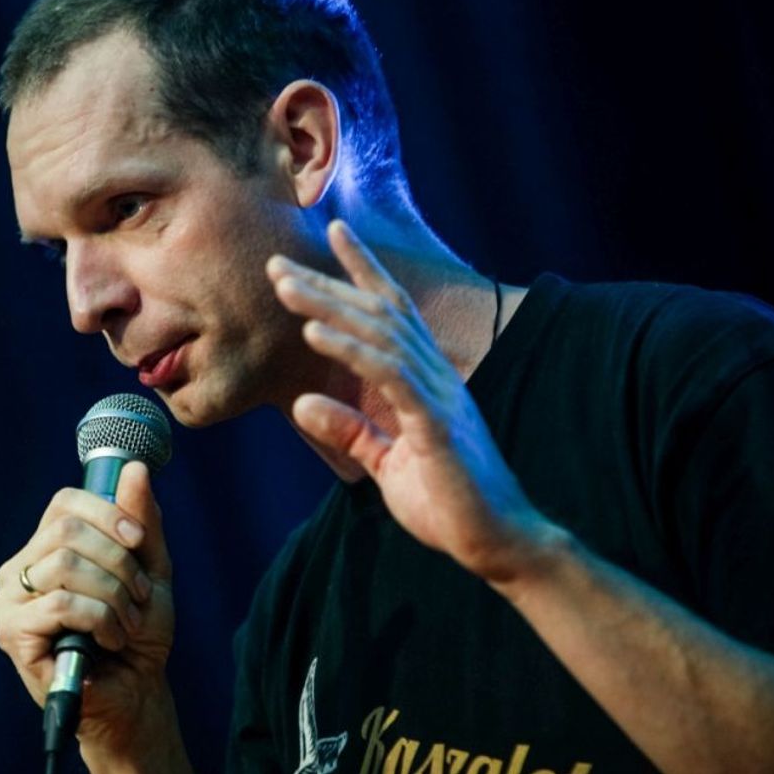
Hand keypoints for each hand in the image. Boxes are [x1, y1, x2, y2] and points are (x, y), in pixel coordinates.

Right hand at [0, 462, 177, 757]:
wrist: (136, 692)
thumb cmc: (137, 632)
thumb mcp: (149, 568)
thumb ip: (141, 520)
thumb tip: (133, 467)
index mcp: (44, 548)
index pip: (65, 502)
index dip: (108, 514)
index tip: (138, 541)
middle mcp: (19, 570)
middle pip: (67, 531)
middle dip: (117, 561)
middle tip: (137, 596)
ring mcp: (9, 602)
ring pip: (65, 565)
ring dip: (113, 595)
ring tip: (126, 624)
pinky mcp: (11, 633)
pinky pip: (61, 604)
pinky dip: (101, 620)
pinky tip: (110, 642)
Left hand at [267, 219, 554, 582]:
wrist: (496, 543)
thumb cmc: (447, 502)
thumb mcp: (385, 461)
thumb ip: (350, 430)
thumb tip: (303, 402)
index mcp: (425, 380)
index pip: (392, 311)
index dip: (362, 269)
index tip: (333, 230)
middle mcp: (434, 375)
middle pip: (378, 312)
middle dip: (326, 284)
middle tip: (277, 263)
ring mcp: (438, 396)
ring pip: (379, 333)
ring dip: (329, 306)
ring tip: (286, 286)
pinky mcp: (435, 424)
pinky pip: (388, 375)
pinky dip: (350, 349)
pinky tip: (316, 333)